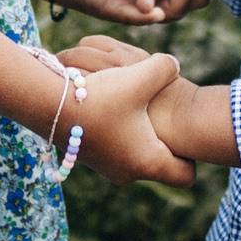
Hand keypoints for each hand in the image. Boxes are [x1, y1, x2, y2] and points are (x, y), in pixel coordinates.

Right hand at [64, 37, 235, 171]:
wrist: (47, 104)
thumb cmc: (99, 94)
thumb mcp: (141, 75)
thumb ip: (167, 67)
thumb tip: (173, 66)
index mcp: (147, 162)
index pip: (187, 175)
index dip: (193, 154)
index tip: (186, 131)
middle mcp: (128, 172)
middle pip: (162, 163)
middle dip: (165, 139)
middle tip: (162, 112)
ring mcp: (107, 168)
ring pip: (137, 153)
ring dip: (139, 131)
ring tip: (133, 104)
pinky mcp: (91, 157)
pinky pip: (116, 147)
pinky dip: (118, 130)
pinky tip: (111, 105)